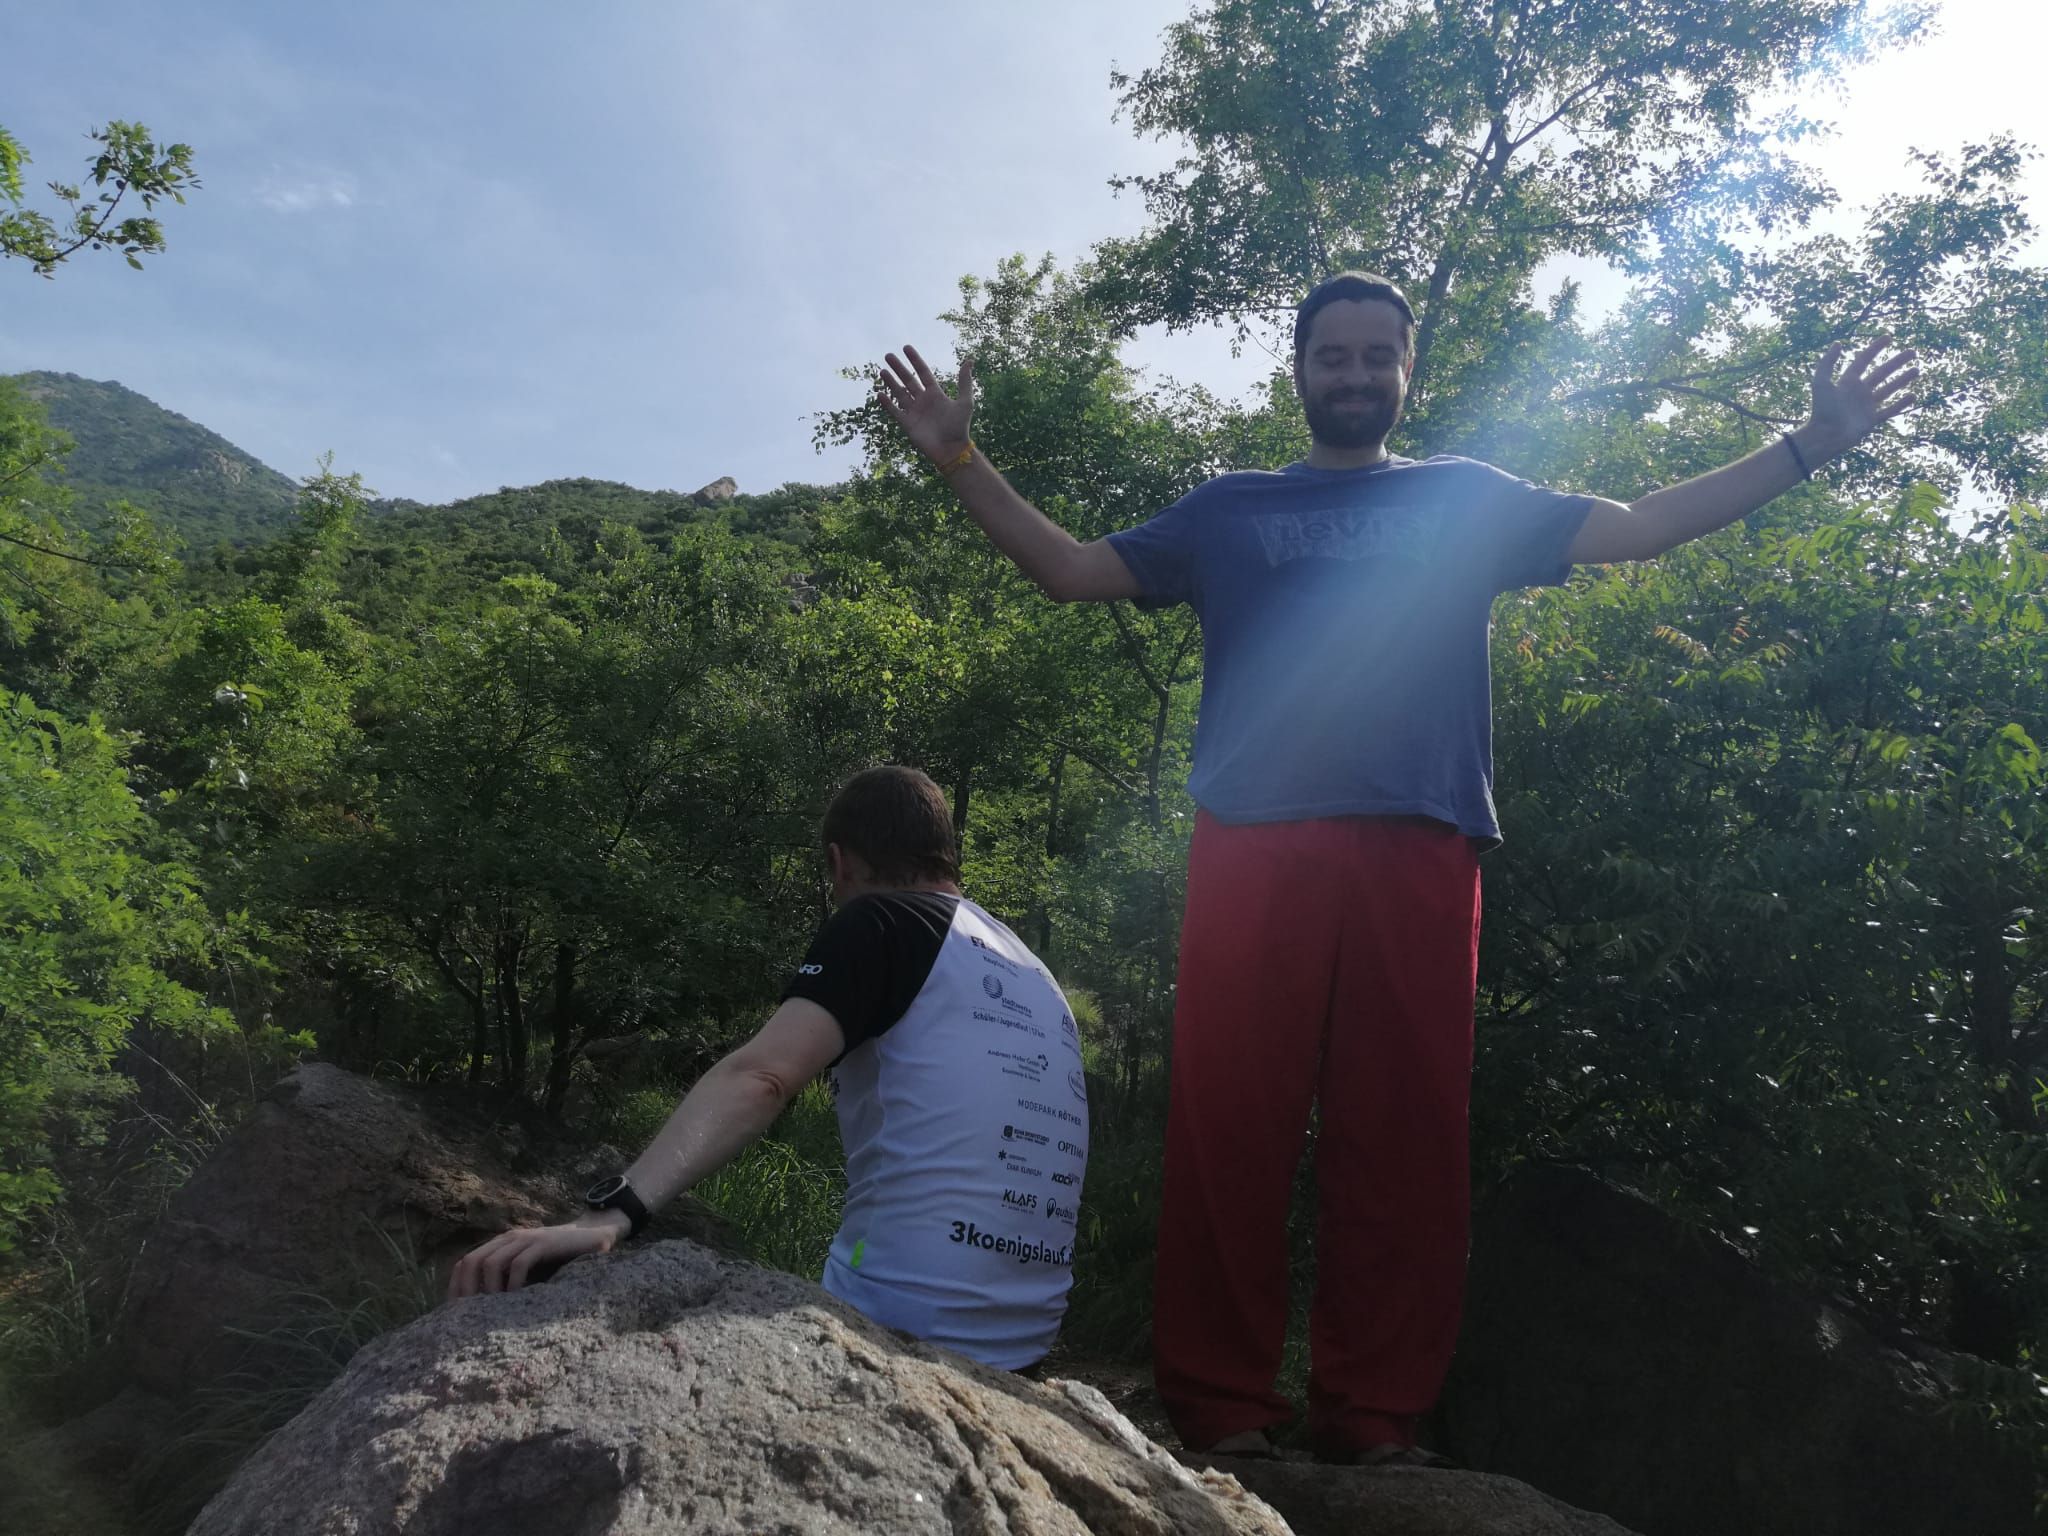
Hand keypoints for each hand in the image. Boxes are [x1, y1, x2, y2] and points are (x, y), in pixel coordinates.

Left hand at [446, 1210, 625, 1299]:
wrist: (592, 1236)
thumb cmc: (559, 1260)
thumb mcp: (529, 1270)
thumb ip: (509, 1281)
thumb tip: (482, 1313)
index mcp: (501, 1244)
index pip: (466, 1262)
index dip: (456, 1286)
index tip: (455, 1313)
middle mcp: (509, 1238)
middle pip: (472, 1261)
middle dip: (466, 1289)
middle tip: (468, 1316)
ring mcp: (526, 1239)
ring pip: (492, 1262)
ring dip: (489, 1289)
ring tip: (493, 1312)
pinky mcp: (544, 1243)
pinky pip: (520, 1263)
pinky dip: (513, 1283)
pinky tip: (516, 1299)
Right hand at [876, 344, 973, 462]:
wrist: (951, 449)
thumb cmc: (959, 426)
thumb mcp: (965, 401)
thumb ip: (964, 382)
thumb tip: (969, 360)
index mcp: (935, 394)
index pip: (923, 372)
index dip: (915, 360)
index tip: (906, 348)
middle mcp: (923, 401)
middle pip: (908, 380)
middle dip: (898, 368)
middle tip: (888, 355)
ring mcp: (914, 412)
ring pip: (900, 393)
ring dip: (891, 382)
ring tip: (882, 371)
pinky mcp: (907, 424)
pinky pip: (895, 411)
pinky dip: (887, 403)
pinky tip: (880, 394)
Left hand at [1802, 337, 1919, 460]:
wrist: (1825, 435)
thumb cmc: (1822, 409)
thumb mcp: (1821, 383)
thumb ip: (1827, 363)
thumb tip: (1838, 343)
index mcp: (1848, 381)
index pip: (1864, 360)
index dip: (1875, 348)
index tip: (1889, 337)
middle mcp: (1859, 392)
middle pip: (1882, 373)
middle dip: (1897, 362)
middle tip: (1913, 352)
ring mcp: (1867, 406)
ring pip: (1889, 389)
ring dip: (1903, 379)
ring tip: (1917, 370)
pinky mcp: (1872, 420)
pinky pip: (1890, 410)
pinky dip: (1901, 403)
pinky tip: (1913, 395)